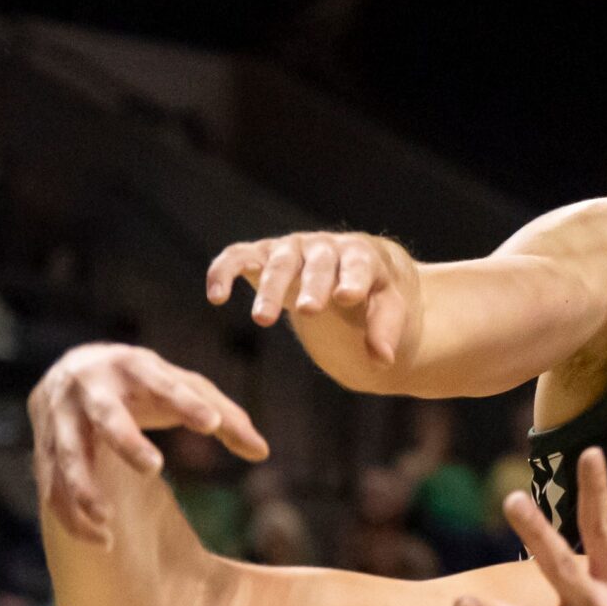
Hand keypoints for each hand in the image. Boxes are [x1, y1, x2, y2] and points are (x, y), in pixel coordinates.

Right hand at [28, 344, 268, 545]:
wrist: (72, 367)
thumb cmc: (142, 382)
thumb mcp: (183, 386)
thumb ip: (223, 415)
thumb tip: (262, 452)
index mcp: (131, 366)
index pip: (163, 384)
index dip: (187, 403)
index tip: (212, 425)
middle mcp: (90, 388)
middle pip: (106, 415)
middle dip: (126, 441)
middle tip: (153, 468)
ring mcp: (61, 417)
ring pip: (68, 457)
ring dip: (84, 490)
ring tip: (109, 525)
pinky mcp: (43, 446)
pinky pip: (51, 485)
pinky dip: (71, 515)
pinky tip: (100, 540)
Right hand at [205, 231, 415, 361]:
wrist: (350, 283)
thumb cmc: (375, 297)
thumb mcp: (390, 311)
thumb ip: (385, 330)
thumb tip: (383, 358)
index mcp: (362, 255)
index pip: (360, 263)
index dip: (354, 279)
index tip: (348, 298)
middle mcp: (325, 246)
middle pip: (318, 262)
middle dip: (313, 285)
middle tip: (310, 310)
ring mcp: (292, 249)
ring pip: (279, 262)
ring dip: (270, 288)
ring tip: (264, 321)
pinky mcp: (262, 256)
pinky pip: (238, 256)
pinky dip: (224, 270)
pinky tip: (216, 297)